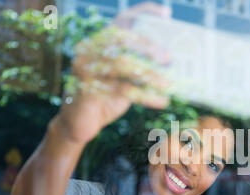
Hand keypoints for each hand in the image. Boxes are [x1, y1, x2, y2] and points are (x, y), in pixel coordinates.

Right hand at [56, 2, 170, 143]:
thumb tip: (170, 62)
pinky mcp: (86, 89)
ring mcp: (84, 69)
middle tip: (168, 58)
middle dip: (148, 46)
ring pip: (122, 64)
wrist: (79, 125)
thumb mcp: (124, 80)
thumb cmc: (106, 99)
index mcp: (98, 43)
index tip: (166, 15)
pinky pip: (121, 89)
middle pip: (121, 39)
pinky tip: (160, 100)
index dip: (143, 13)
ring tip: (167, 85)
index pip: (121, 21)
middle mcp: (88, 50)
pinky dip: (145, 95)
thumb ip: (139, 68)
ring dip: (149, 74)